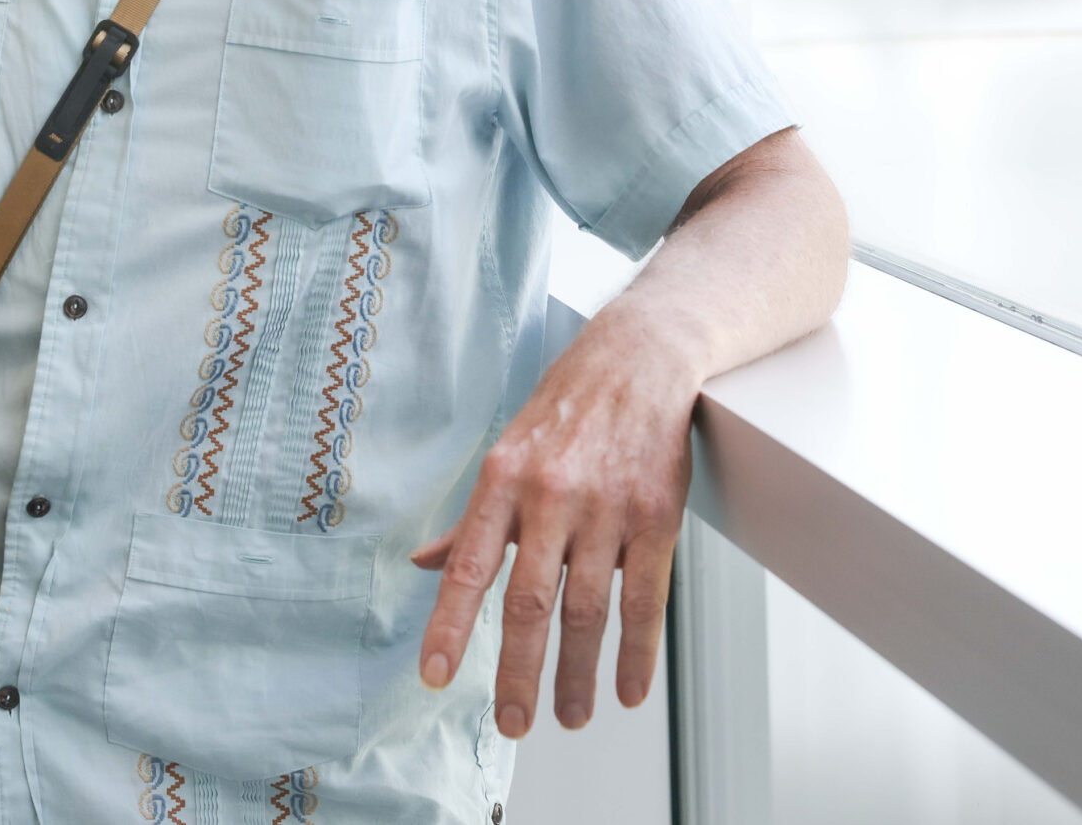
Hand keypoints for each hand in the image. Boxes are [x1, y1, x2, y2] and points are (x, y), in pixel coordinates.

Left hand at [411, 302, 698, 735]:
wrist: (640, 359)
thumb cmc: (566, 411)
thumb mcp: (506, 453)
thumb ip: (470, 520)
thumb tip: (424, 565)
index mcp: (503, 480)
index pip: (468, 565)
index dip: (449, 624)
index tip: (435, 675)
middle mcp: (551, 496)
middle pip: (530, 601)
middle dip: (519, 671)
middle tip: (513, 723)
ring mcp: (607, 507)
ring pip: (587, 610)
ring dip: (579, 673)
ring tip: (572, 715)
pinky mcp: (656, 516)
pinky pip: (646, 597)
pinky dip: (637, 651)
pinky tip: (628, 688)